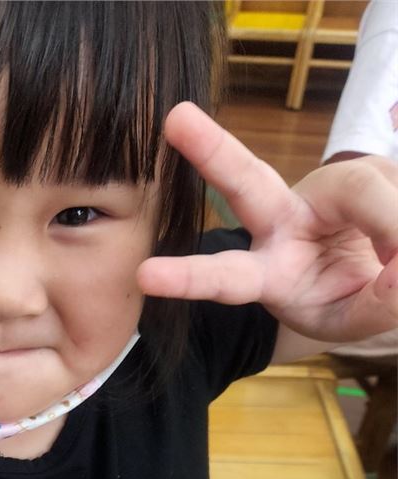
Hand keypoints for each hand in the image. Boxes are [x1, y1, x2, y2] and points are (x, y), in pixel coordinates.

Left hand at [137, 102, 397, 344]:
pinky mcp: (368, 172)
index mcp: (266, 271)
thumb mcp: (350, 318)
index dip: (188, 278)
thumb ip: (373, 307)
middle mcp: (283, 222)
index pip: (225, 275)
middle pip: (246, 182)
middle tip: (175, 119)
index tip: (145, 276)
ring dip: (392, 226)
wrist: (379, 269)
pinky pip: (396, 193)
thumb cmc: (345, 297)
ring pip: (362, 189)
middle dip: (213, 152)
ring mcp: (325, 191)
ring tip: (397, 267)